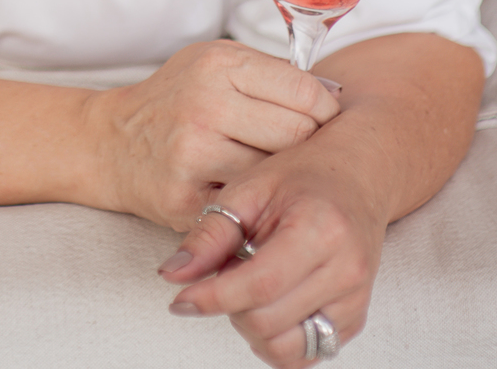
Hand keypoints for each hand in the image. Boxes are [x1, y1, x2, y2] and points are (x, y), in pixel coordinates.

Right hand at [94, 41, 339, 228]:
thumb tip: (334, 96)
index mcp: (219, 65)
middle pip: (298, 135)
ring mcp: (195, 155)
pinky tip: (247, 193)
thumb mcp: (214, 62)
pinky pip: (248, 206)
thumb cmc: (174, 99)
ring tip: (273, 171)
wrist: (110, 142)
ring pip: (277, 174)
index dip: (325, 111)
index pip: (306, 92)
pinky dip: (254, 203)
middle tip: (301, 151)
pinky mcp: (187, 200)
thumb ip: (269, 72)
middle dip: (308, 146)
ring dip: (281, 177)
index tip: (322, 121)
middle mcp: (206, 105)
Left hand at [156, 147, 385, 363]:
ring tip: (246, 286)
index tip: (180, 300)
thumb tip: (172, 275)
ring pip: (287, 349)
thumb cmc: (300, 176)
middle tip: (225, 271)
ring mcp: (354, 302)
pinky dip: (276, 338)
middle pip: (268, 322)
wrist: (355, 178)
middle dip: (230, 306)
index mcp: (319, 231)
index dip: (212, 298)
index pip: (258, 285)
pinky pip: (306, 354)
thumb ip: (211, 235)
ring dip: (252, 328)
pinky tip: (267, 303)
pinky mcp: (355, 322)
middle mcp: (345, 273)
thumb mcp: (249, 190)